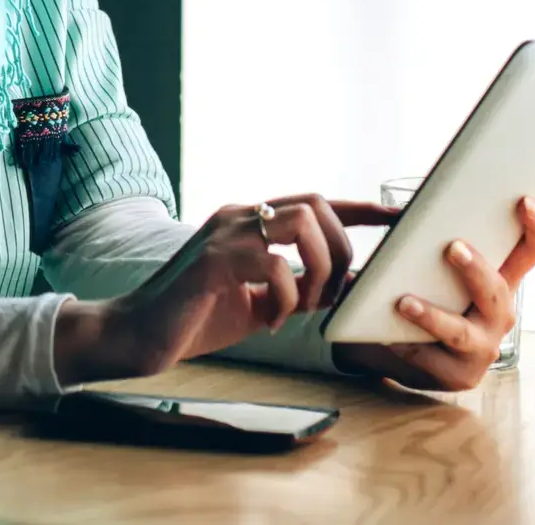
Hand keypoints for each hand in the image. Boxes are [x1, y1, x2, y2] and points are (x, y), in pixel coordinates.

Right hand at [54, 194, 399, 384]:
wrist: (138, 335)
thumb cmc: (195, 318)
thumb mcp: (258, 304)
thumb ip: (297, 290)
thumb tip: (344, 289)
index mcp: (249, 221)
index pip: (314, 200)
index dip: (360, 207)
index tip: (397, 217)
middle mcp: (238, 215)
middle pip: (316, 204)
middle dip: (340, 250)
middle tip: (330, 294)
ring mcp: (223, 233)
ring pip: (300, 223)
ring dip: (316, 271)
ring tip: (302, 306)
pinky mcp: (211, 260)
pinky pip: (272, 265)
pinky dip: (285, 298)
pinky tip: (271, 321)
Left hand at [331, 195, 534, 391]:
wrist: (395, 342)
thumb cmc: (421, 289)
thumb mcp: (433, 263)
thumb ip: (437, 238)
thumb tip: (414, 206)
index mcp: (501, 279)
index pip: (532, 250)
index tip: (525, 200)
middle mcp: (500, 314)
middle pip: (499, 291)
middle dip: (477, 271)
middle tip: (453, 248)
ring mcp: (483, 347)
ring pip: (462, 331)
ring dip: (434, 316)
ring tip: (404, 303)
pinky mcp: (460, 374)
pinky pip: (434, 358)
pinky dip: (409, 343)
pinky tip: (390, 334)